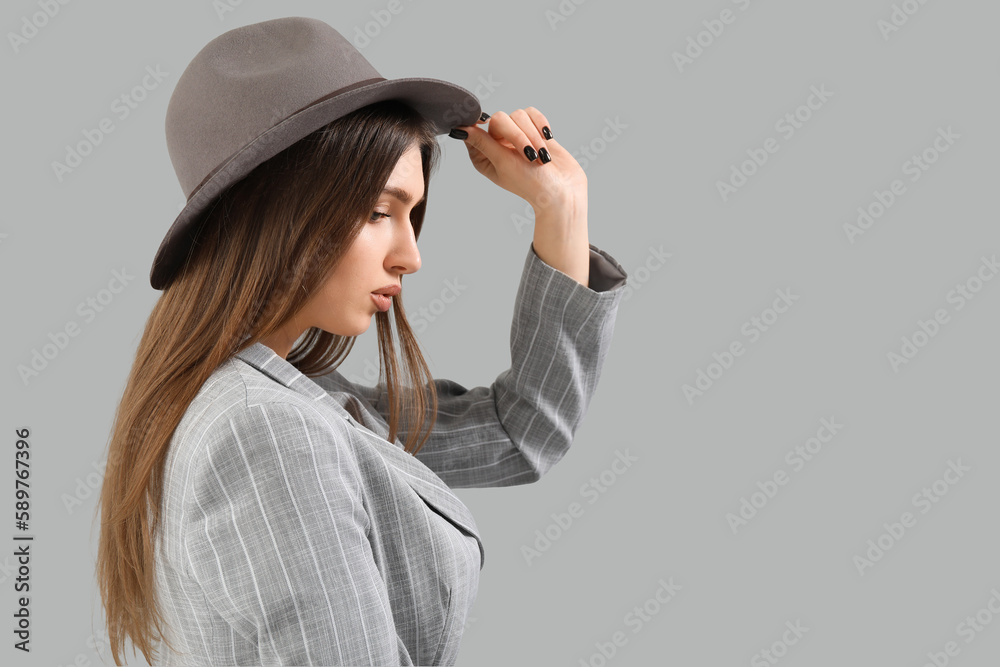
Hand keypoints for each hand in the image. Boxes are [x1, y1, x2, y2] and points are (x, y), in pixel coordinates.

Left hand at [451, 107, 586, 211]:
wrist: (562, 190)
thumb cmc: (530, 183)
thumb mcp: (502, 163)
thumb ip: (482, 142)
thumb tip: (459, 128)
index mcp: (482, 155)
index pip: (474, 128)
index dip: (483, 124)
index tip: (492, 126)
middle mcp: (497, 144)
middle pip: (499, 118)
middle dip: (518, 135)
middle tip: (530, 154)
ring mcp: (516, 136)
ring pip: (519, 115)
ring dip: (533, 135)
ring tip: (542, 156)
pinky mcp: (534, 130)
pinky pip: (533, 113)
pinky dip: (541, 125)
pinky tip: (547, 140)